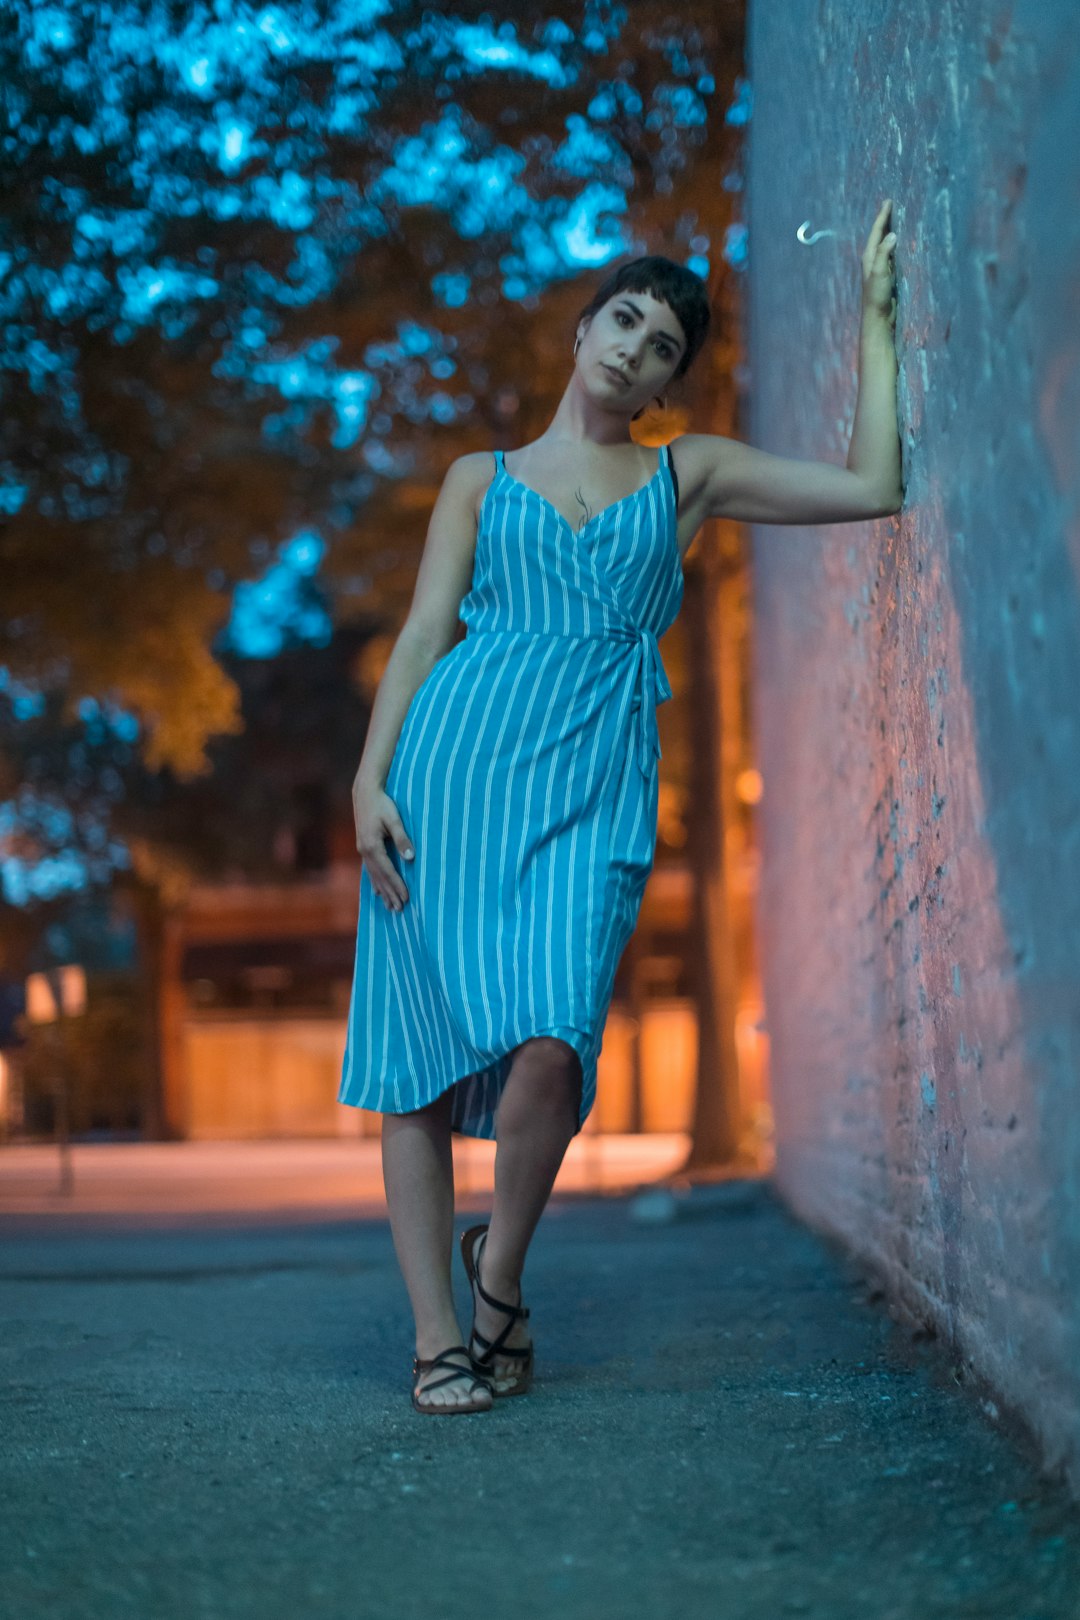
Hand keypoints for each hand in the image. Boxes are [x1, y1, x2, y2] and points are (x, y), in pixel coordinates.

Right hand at [353, 777, 413, 910]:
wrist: (365, 792)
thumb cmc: (382, 804)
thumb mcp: (394, 819)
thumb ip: (402, 839)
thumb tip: (411, 858)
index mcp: (372, 846)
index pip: (387, 871)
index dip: (397, 885)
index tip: (406, 898)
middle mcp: (364, 851)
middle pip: (379, 878)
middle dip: (390, 894)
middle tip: (399, 910)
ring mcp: (362, 850)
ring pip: (373, 876)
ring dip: (382, 892)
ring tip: (389, 907)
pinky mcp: (363, 847)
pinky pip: (369, 870)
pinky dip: (374, 882)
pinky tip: (377, 892)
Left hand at [861, 198, 897, 326]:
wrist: (878, 317)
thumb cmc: (876, 295)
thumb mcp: (879, 272)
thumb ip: (884, 253)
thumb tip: (892, 235)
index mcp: (869, 256)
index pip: (876, 231)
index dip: (882, 216)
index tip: (888, 201)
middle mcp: (873, 259)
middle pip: (879, 235)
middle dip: (885, 220)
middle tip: (891, 205)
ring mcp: (880, 267)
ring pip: (886, 243)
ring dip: (890, 231)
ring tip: (897, 219)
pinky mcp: (888, 274)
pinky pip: (892, 253)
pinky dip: (896, 244)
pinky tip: (902, 242)